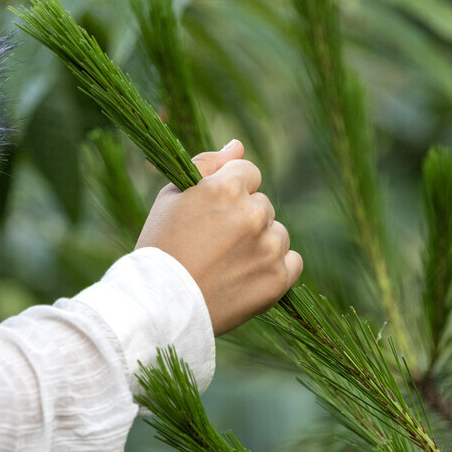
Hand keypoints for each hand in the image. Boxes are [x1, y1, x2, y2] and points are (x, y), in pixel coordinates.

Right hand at [135, 140, 302, 335]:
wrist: (158, 306)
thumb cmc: (160, 247)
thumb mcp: (172, 196)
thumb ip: (207, 164)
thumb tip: (238, 145)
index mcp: (227, 187)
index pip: (248, 173)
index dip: (228, 193)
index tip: (211, 215)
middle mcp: (253, 213)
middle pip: (262, 205)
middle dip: (244, 218)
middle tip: (212, 245)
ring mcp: (268, 248)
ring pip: (277, 233)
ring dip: (260, 243)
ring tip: (226, 264)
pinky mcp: (277, 279)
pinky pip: (292, 262)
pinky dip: (275, 268)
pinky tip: (247, 276)